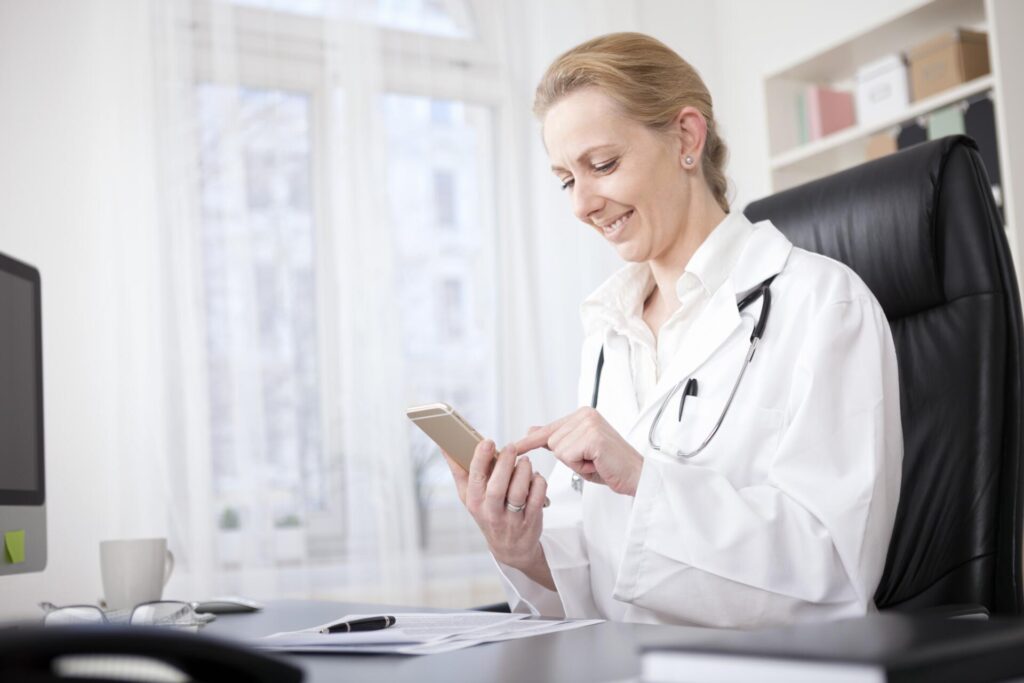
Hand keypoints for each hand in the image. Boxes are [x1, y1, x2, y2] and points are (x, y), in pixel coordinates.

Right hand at [442, 440, 552, 588]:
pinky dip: (538, 483)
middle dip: (504, 464)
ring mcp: (511, 519)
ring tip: (525, 461)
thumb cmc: (488, 513)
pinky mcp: (530, 521)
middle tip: (511, 447)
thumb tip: (444, 446)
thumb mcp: (470, 497)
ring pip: (518, 493)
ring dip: (523, 472)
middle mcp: (490, 512)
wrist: (510, 548)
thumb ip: (459, 471)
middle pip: (497, 487)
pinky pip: (537, 499)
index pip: (474, 479)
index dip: (480, 460)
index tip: (487, 442)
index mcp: (474, 501)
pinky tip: (535, 476)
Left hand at [514, 407, 642, 495]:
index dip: (531, 441)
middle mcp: (585, 414)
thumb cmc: (610, 467)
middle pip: (552, 442)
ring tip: (595, 462)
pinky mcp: (592, 436)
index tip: (513, 446)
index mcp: (582, 415)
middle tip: (592, 460)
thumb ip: (557, 439)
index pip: (550, 429)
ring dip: (575, 463)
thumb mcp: (578, 452)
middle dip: (568, 458)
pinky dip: (580, 466)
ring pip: (559, 450)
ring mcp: (589, 423)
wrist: (636, 476)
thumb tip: (531, 429)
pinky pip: (568, 456)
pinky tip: (597, 463)